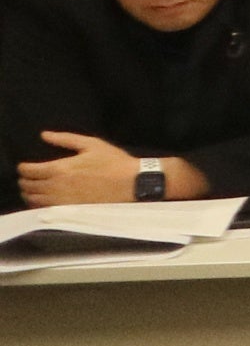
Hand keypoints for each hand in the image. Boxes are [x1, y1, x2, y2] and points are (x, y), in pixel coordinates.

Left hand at [17, 132, 161, 206]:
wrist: (132, 183)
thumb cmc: (113, 162)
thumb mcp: (91, 144)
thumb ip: (65, 139)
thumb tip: (44, 135)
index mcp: (60, 168)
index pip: (28, 170)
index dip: (22, 168)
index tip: (25, 166)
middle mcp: (56, 186)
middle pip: (27, 186)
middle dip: (24, 180)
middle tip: (28, 177)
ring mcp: (62, 201)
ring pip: (33, 199)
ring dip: (29, 193)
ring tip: (34, 188)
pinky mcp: (69, 210)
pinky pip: (44, 209)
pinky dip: (39, 204)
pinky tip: (44, 199)